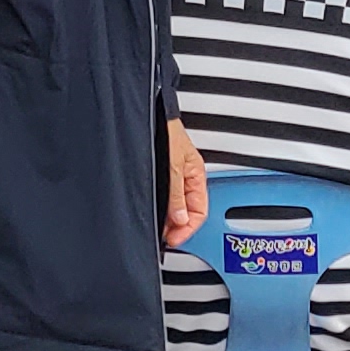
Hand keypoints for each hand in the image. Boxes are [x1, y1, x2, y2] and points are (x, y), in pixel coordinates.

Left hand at [162, 117, 209, 246]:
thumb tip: (181, 220)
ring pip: (176, 205)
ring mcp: (174, 174)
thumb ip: (176, 194)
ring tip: (159, 228)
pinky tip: (153, 211)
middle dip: (178, 226)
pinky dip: (161, 207)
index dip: (188, 229)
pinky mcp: (161, 171)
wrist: (150, 110)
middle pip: (188, 211)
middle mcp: (186, 177)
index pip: (199, 212)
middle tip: (165, 236)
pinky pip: (165, 196)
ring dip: (169, 218)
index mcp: (196, 175)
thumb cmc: (165, 129)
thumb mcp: (173, 165)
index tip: (174, 240)